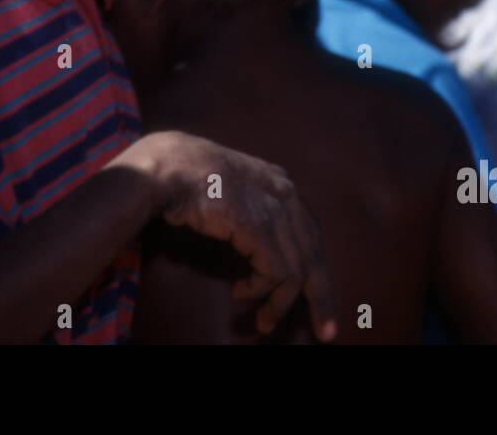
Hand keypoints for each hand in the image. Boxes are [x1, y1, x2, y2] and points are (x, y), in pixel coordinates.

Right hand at [123, 131, 336, 341]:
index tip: (318, 296)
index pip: (310, 233)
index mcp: (280, 183)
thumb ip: (252, 207)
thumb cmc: (187, 178)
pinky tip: (240, 293)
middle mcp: (285, 194)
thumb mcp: (231, 189)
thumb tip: (259, 243)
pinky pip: (276, 273)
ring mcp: (275, 210)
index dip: (316, 267)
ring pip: (298, 271)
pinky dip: (260, 291)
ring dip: (280, 304)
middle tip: (326, 331)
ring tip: (264, 322)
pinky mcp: (261, 227)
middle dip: (323, 297)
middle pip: (315, 253)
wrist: (169, 166)